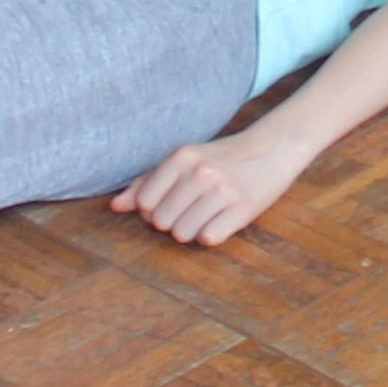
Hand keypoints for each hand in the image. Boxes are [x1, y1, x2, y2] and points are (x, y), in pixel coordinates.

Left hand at [113, 130, 301, 245]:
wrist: (273, 148)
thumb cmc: (222, 157)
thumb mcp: (185, 160)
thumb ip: (148, 181)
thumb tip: (115, 206)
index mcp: (181, 157)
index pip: (143, 203)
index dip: (153, 210)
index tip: (172, 202)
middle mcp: (200, 172)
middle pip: (161, 222)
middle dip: (173, 223)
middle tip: (193, 209)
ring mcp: (222, 190)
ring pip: (183, 234)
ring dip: (192, 231)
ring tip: (207, 215)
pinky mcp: (243, 208)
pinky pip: (209, 239)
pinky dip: (213, 235)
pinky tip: (222, 220)